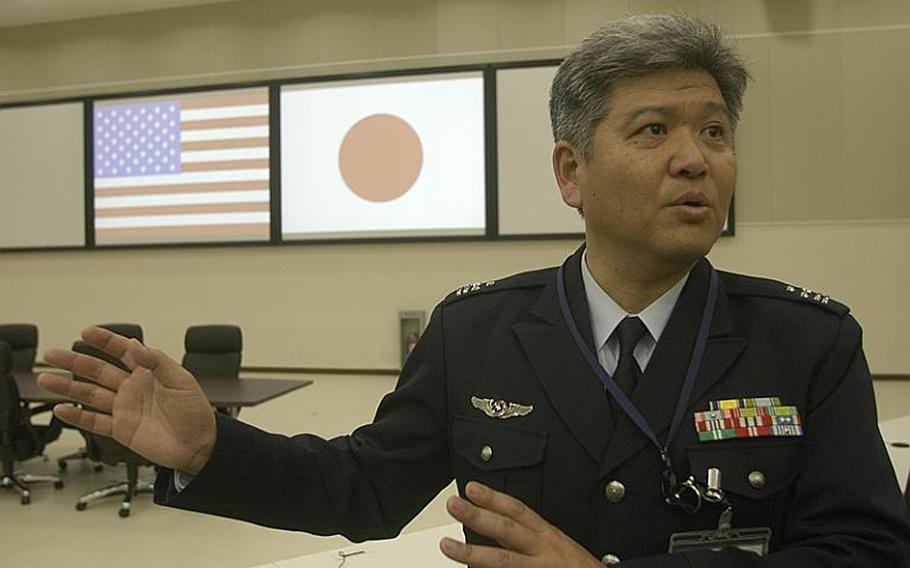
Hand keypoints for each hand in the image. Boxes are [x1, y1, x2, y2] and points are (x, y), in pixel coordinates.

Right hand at [37, 326, 215, 474]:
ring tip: (45, 378)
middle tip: (52, 354)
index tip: (86, 332)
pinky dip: (77, 416)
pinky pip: (94, 421)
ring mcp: (125, 408)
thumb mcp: (182, 381)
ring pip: (90, 394)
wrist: (199, 446)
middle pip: (98, 371)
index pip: (122, 351)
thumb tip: (136, 345)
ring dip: (68, 386)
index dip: (105, 341)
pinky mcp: (121, 429)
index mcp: (149, 372)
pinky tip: (61, 409)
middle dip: (75, 362)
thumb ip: (157, 363)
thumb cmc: (196, 412)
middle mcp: (133, 388)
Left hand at [441, 481, 601, 567]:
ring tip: (447, 547)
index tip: (471, 488)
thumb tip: (496, 525)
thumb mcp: (558, 545)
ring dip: (473, 554)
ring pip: (503, 561)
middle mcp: (543, 551)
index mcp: (548, 536)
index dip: (494, 498)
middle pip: (507, 530)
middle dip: (478, 516)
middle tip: (453, 504)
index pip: (518, 511)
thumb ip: (529, 537)